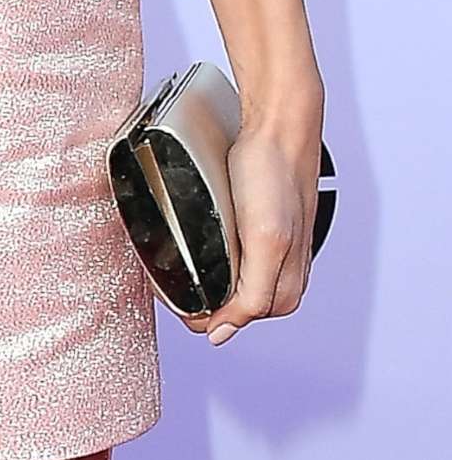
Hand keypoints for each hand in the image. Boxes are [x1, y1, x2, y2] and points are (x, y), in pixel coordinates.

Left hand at [195, 103, 319, 343]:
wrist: (279, 125)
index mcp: (287, 280)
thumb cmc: (274, 174)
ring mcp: (279, 244)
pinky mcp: (268, 222)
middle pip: (242, 305)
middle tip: (173, 290)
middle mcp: (286, 267)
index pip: (240, 319)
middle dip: (208, 302)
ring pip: (242, 279)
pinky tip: (210, 248)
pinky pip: (242, 251)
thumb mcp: (265, 240)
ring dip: (215, 282)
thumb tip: (222, 334)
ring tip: (184, 275)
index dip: (206, 317)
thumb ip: (251, 293)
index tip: (175, 305)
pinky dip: (222, 257)